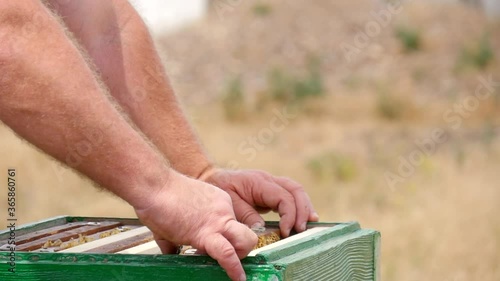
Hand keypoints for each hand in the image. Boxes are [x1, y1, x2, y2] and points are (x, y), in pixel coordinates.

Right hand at [134, 170, 256, 280]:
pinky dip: (234, 269)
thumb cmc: (159, 194)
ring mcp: (218, 221)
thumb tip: (170, 251)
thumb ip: (176, 233)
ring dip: (241, 258)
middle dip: (242, 249)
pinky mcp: (206, 233)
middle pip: (247, 232)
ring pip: (246, 241)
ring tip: (235, 272)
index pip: (232, 226)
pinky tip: (236, 278)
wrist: (154, 185)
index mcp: (218, 203)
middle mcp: (223, 210)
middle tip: (230, 258)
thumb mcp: (177, 211)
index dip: (225, 241)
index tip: (211, 251)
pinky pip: (227, 253)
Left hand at [201, 169, 318, 236]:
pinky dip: (298, 206)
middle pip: (295, 189)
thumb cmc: (218, 190)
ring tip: (310, 224)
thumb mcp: (230, 205)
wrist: (211, 178)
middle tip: (302, 230)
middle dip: (302, 210)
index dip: (289, 215)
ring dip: (304, 207)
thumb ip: (247, 216)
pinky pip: (290, 195)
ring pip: (295, 190)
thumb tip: (263, 230)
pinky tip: (303, 219)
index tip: (285, 232)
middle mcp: (268, 179)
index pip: (283, 197)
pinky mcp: (270, 190)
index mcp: (258, 182)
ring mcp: (270, 183)